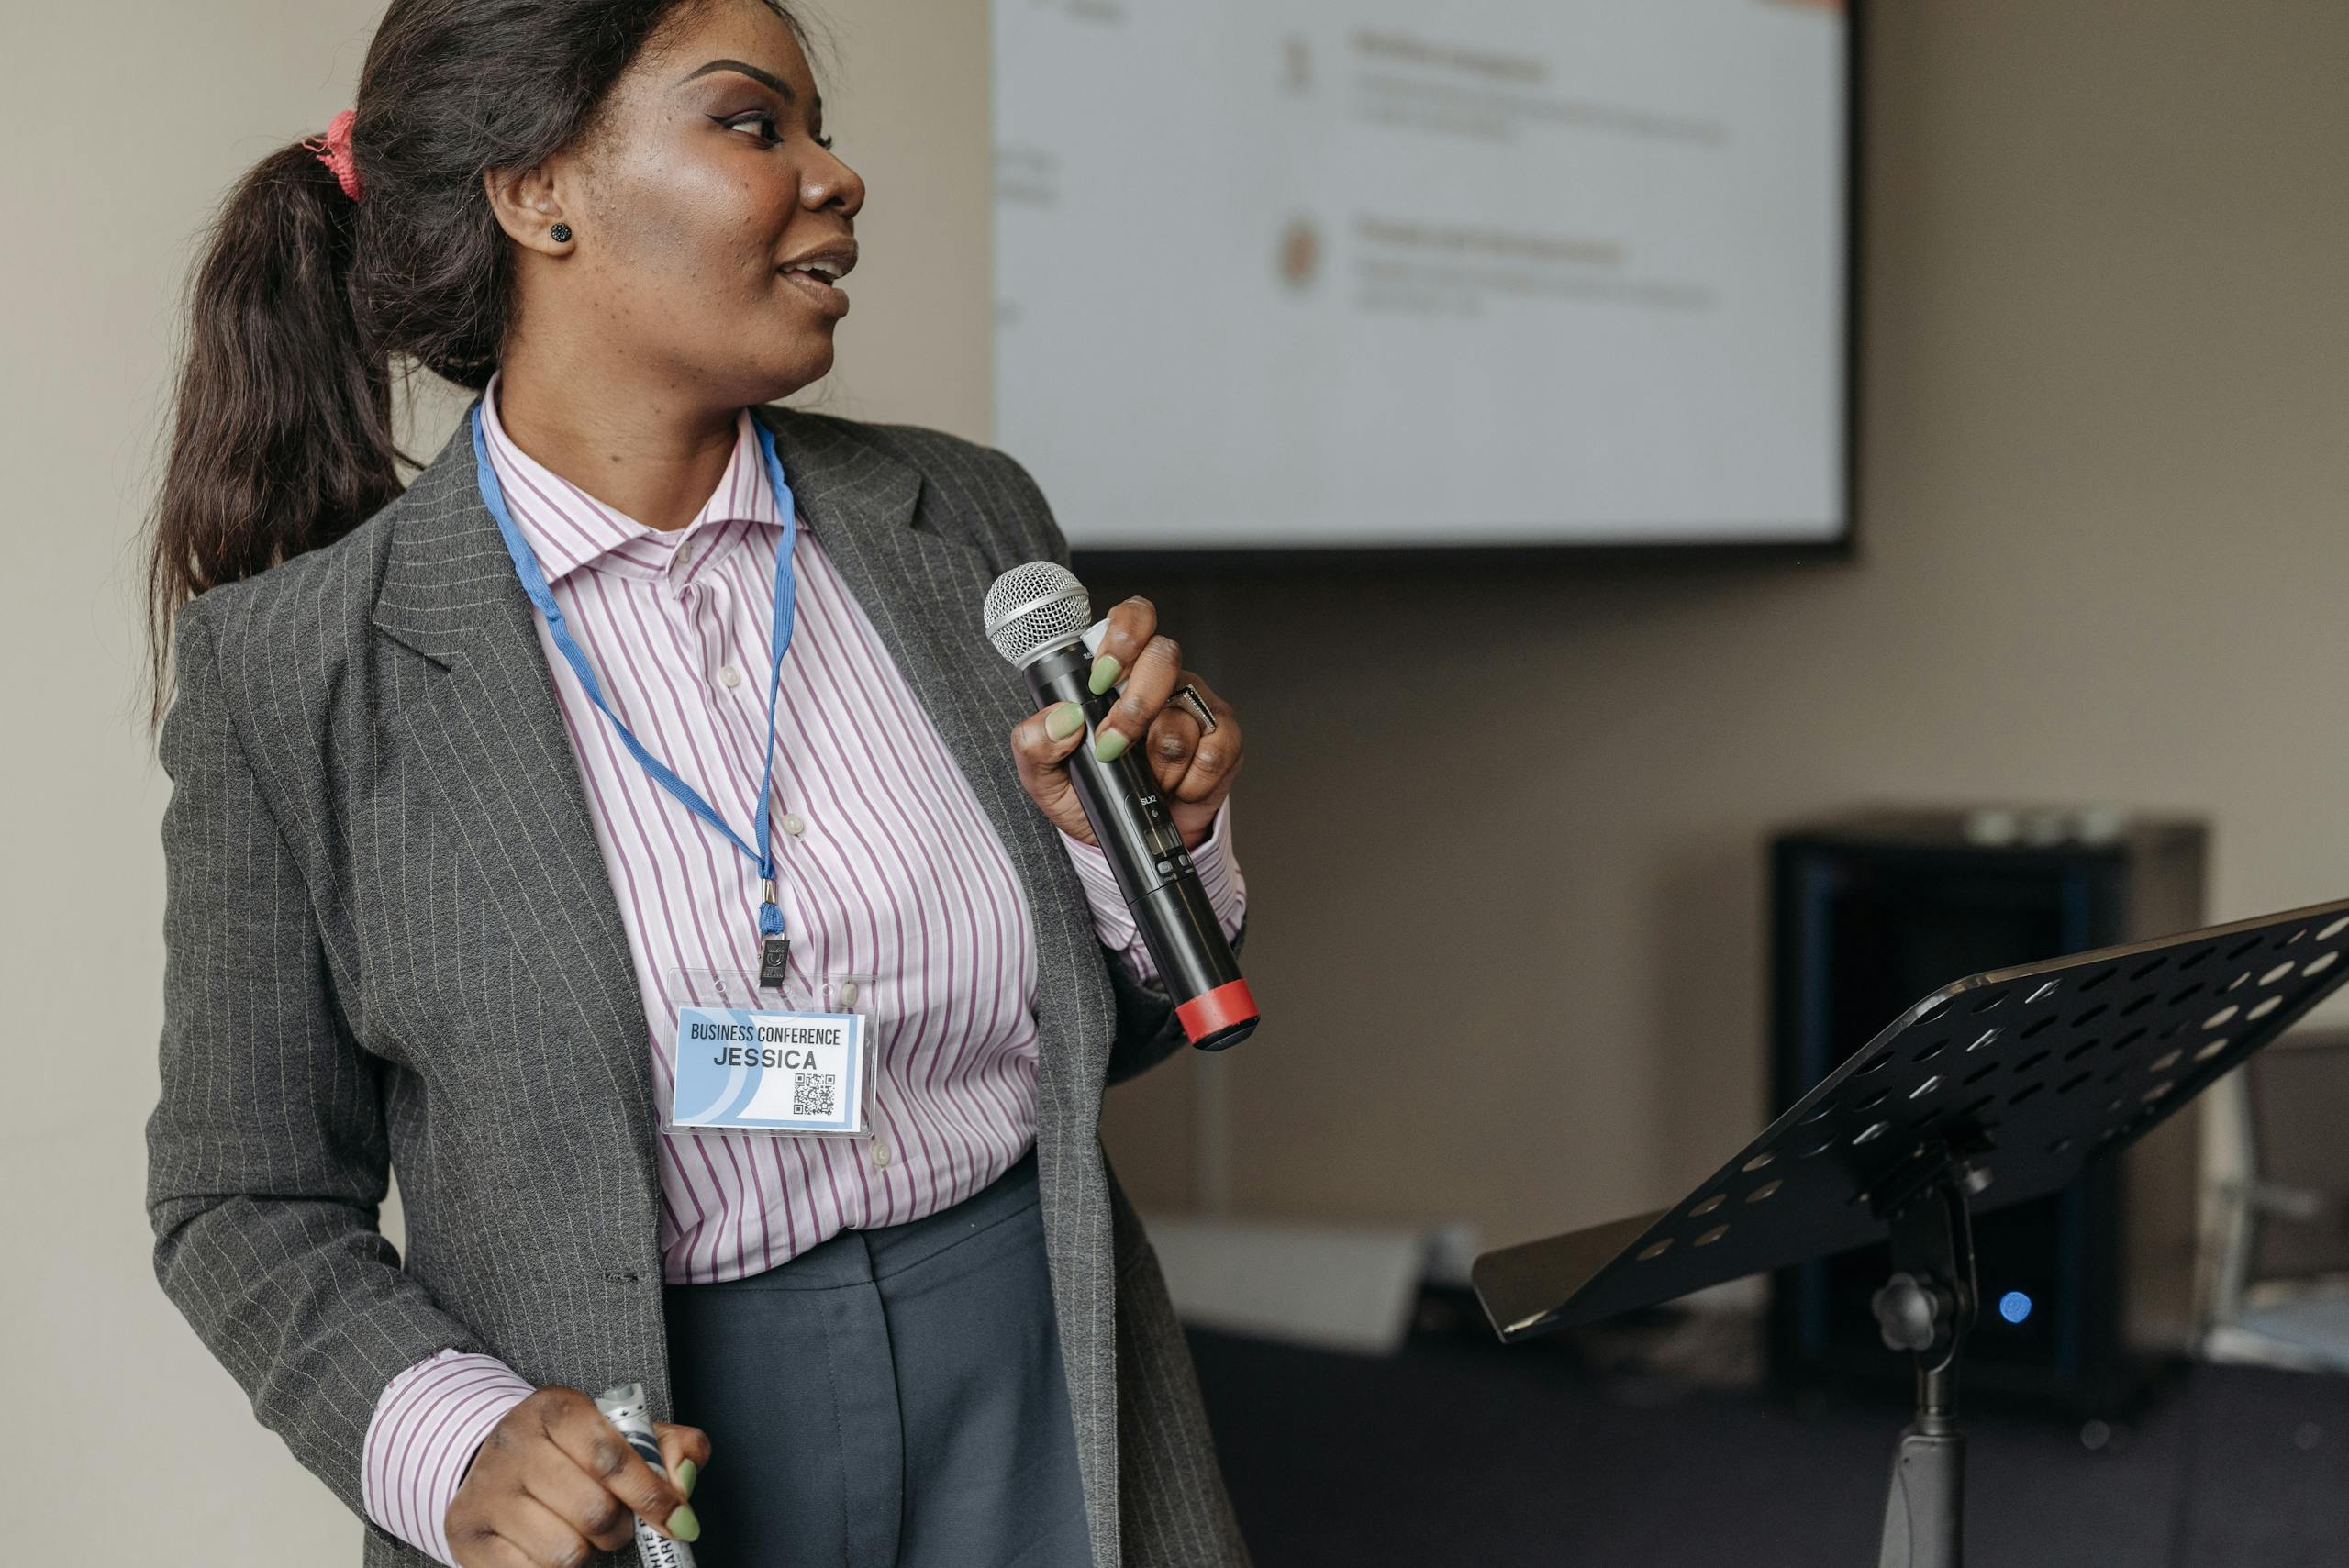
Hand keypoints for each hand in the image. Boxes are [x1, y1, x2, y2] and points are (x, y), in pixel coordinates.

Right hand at [446, 1386, 707, 1567]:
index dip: (652, 1496)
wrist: (492, 1460)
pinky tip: (550, 1547)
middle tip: (615, 1525)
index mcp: (555, 1410)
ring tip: (578, 1533)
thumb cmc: (570, 1451)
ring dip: (586, 1553)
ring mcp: (486, 1490)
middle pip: (593, 1511)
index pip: (611, 1458)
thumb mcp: (621, 1433)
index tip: (679, 1520)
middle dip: (619, 1529)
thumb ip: (668, 1447)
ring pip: (564, 1551)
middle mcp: (513, 1444)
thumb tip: (686, 1477)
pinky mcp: (467, 1532)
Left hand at [1009, 596, 1243, 850]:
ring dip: (1156, 763)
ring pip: (1182, 719)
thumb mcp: (1044, 774)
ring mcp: (1197, 708)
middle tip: (1112, 745)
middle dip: (1134, 709)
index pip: (1134, 618)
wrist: (1129, 839)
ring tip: (1145, 778)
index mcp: (1119, 672)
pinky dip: (1187, 783)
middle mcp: (1163, 680)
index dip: (1123, 636)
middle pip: (1163, 658)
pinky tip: (1174, 788)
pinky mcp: (1225, 741)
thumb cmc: (1090, 794)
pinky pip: (1211, 753)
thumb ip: (1035, 742)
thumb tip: (1062, 718)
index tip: (1100, 678)